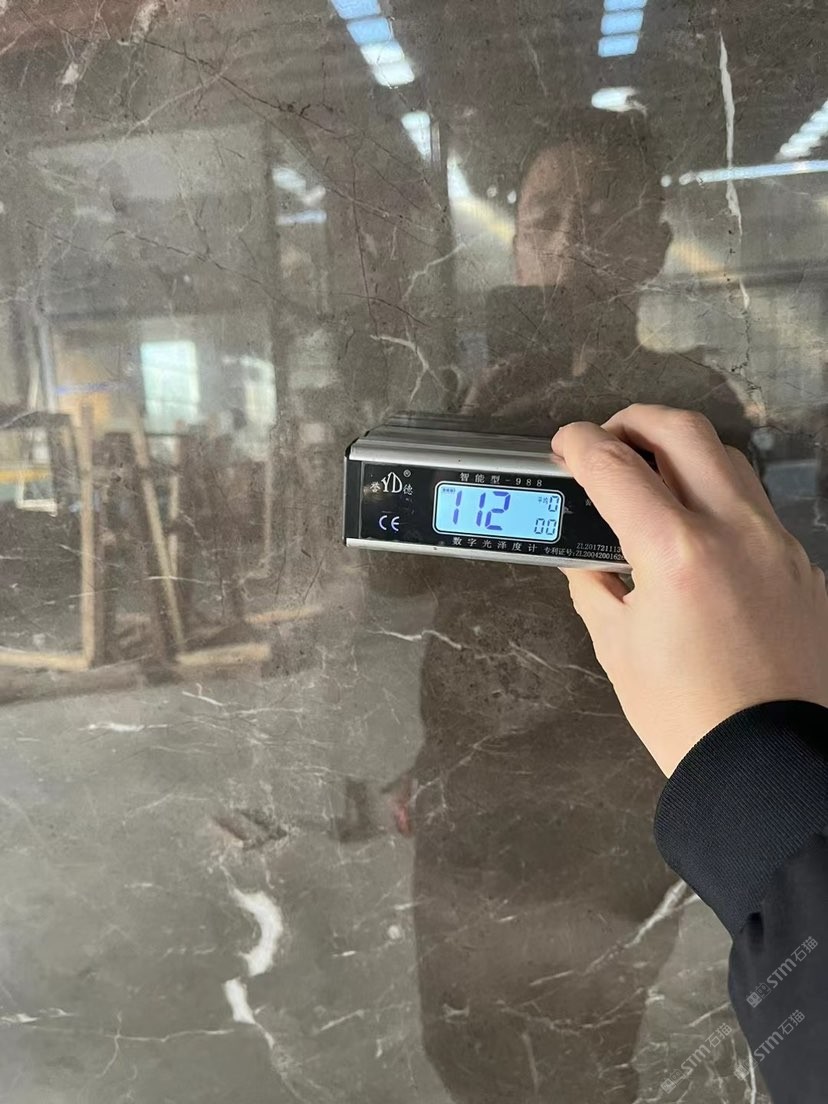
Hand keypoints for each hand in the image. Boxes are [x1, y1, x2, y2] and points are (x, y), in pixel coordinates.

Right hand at [552, 404, 827, 775]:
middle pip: (683, 431)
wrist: (766, 762)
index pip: (617, 467)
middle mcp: (735, 532)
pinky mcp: (802, 567)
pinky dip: (718, 499)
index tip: (566, 444)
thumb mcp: (618, 647)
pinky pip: (757, 508)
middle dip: (635, 421)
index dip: (580, 445)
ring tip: (653, 478)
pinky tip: (697, 534)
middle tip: (608, 442)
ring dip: (683, 452)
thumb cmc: (685, 714)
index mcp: (677, 552)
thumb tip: (585, 560)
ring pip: (730, 460)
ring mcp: (777, 545)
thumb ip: (596, 587)